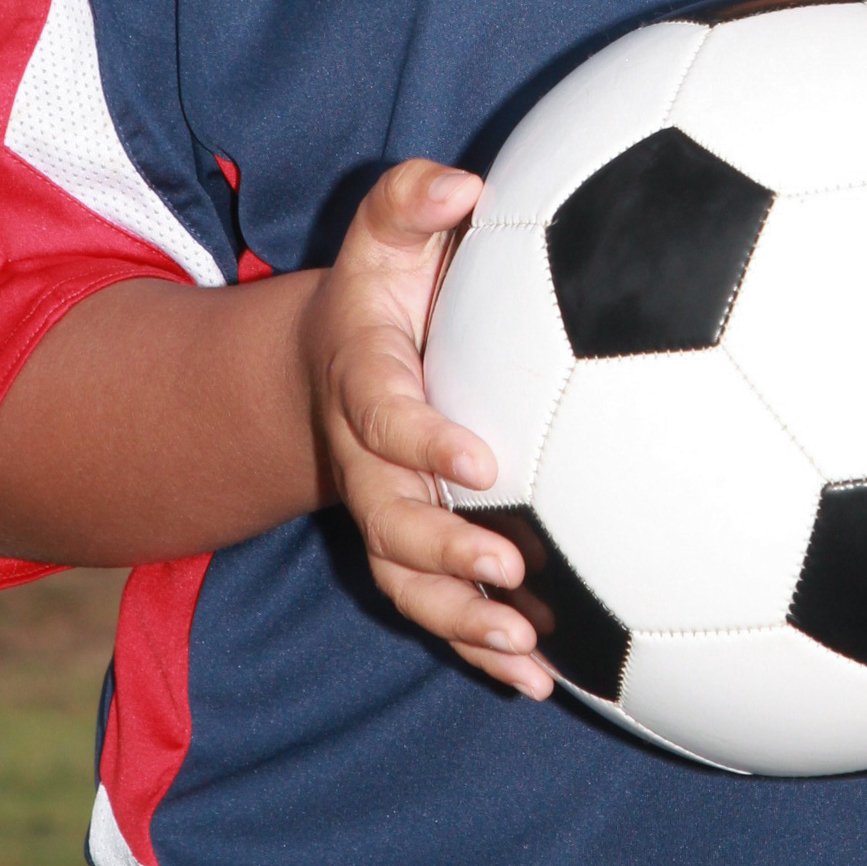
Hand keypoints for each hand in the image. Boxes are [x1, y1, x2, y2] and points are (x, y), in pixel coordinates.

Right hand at [301, 158, 553, 699]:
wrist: (329, 363)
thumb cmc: (383, 286)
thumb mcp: (384, 231)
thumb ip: (411, 197)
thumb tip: (463, 182)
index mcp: (363, 381)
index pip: (385, 416)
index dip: (424, 442)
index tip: (482, 458)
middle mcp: (365, 459)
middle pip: (389, 520)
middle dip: (443, 550)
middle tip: (507, 565)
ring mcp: (385, 510)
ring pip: (407, 582)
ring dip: (462, 620)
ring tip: (526, 650)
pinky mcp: (412, 546)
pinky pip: (434, 608)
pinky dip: (476, 649)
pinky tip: (537, 683)